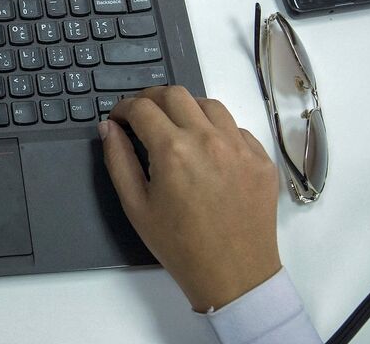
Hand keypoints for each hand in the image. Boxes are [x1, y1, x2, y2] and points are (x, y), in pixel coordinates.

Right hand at [99, 86, 280, 311]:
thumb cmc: (179, 245)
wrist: (233, 275)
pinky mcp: (260, 158)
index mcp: (173, 150)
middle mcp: (208, 139)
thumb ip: (119, 160)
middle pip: (175, 94)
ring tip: (177, 128)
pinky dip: (217, 130)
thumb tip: (109, 127)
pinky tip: (208, 151)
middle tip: (142, 116)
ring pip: (209, 104)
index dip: (123, 108)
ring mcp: (240, 146)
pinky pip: (236, 128)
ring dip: (187, 108)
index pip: (142, 107)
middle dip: (152, 99)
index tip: (119, 118)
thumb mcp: (136, 206)